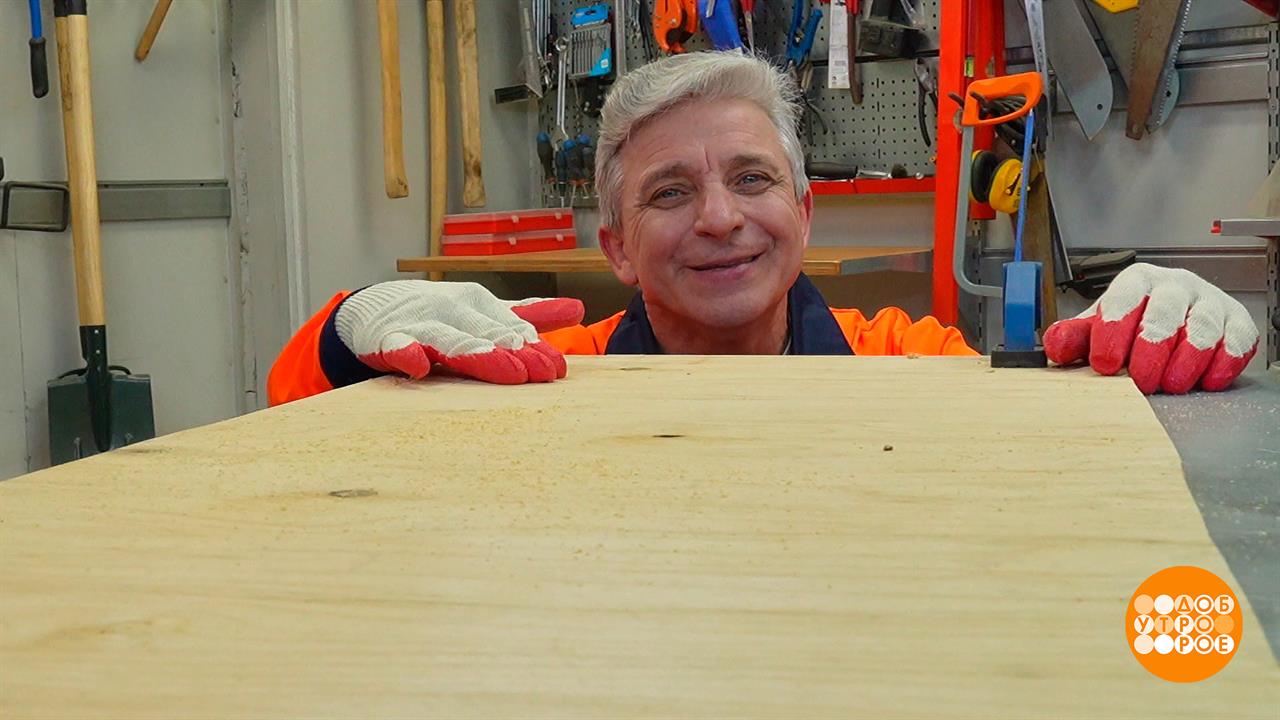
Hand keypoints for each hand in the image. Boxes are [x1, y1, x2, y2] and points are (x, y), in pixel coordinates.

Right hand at [335, 280, 583, 383]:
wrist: (371, 310)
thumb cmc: (436, 316)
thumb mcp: (482, 312)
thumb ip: (526, 314)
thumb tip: (578, 308)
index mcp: (476, 303)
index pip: (510, 327)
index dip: (533, 348)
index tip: (556, 369)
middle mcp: (451, 310)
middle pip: (486, 334)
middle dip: (513, 352)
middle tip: (539, 373)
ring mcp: (417, 324)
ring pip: (449, 340)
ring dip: (474, 352)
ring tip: (501, 369)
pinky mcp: (385, 339)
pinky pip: (395, 347)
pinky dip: (405, 353)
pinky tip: (416, 366)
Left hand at [1043, 264, 1258, 393]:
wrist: (1171, 324)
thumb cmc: (1130, 327)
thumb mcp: (1097, 330)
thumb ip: (1075, 337)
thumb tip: (1056, 346)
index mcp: (1137, 282)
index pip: (1125, 297)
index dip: (1113, 330)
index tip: (1103, 361)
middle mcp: (1175, 286)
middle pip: (1165, 311)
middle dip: (1151, 348)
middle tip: (1141, 380)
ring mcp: (1209, 302)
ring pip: (1203, 327)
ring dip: (1187, 360)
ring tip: (1171, 384)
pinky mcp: (1237, 322)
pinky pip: (1238, 340)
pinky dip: (1224, 362)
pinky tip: (1208, 380)